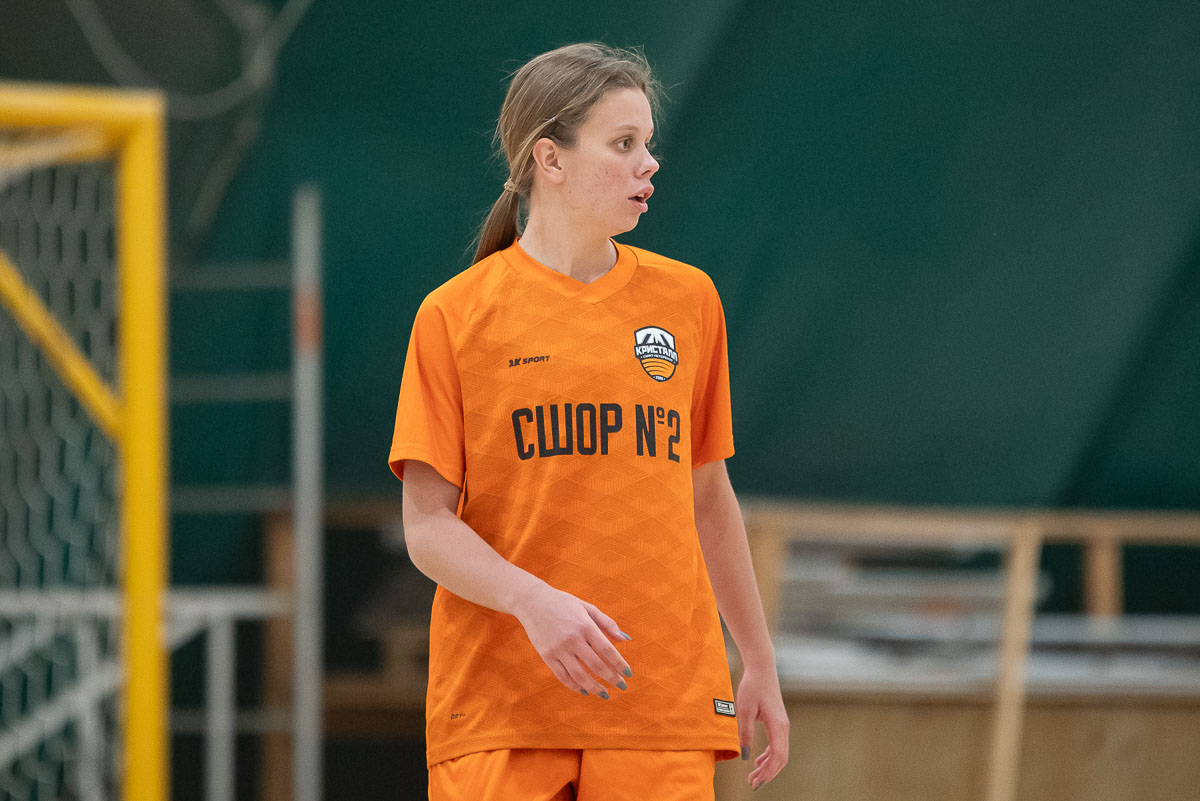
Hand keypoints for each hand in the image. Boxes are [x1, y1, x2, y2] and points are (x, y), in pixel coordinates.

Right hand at [512, 584, 632, 698]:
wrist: (532, 602)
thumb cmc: (563, 603)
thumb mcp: (587, 607)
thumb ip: (607, 623)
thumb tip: (625, 639)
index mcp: (585, 625)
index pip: (607, 650)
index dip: (620, 664)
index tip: (629, 674)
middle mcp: (572, 639)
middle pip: (596, 665)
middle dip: (612, 679)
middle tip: (622, 687)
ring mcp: (558, 649)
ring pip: (579, 675)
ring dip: (595, 687)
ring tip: (605, 694)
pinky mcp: (547, 656)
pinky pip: (563, 676)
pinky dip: (575, 686)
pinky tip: (585, 690)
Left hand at [736, 665, 789, 789]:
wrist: (762, 669)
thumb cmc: (752, 686)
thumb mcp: (744, 710)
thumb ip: (745, 733)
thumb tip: (745, 756)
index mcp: (778, 725)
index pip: (777, 756)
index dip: (768, 771)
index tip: (756, 781)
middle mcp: (784, 727)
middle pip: (781, 758)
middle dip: (768, 773)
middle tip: (753, 783)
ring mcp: (783, 725)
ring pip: (780, 753)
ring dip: (768, 766)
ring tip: (754, 776)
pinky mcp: (778, 722)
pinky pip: (777, 745)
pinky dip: (769, 756)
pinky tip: (758, 761)